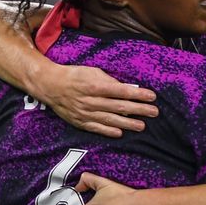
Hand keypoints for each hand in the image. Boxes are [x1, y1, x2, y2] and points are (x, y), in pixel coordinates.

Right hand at [37, 65, 157, 137]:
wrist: (51, 86)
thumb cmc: (74, 76)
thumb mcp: (92, 71)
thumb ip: (109, 80)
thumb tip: (126, 88)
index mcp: (95, 86)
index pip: (121, 91)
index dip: (138, 94)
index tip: (152, 96)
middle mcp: (91, 101)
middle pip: (119, 106)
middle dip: (139, 110)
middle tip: (154, 112)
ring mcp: (85, 113)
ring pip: (110, 119)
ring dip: (128, 123)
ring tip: (142, 126)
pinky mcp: (80, 122)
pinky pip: (96, 128)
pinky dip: (108, 131)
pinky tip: (120, 132)